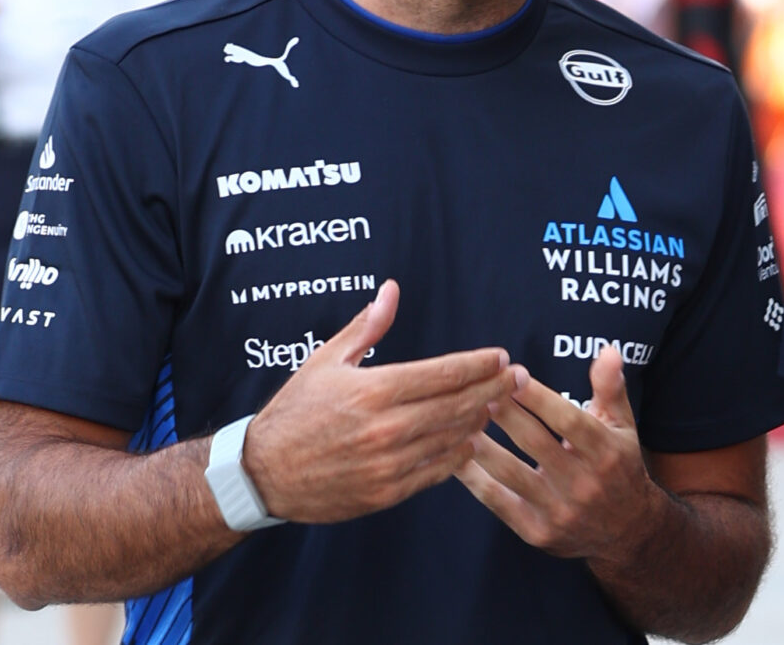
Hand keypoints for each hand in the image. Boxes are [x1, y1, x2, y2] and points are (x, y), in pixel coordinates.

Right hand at [242, 281, 515, 524]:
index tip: (502, 358)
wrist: (263, 473)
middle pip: (458, 405)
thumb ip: (366, 327)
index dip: (480, 365)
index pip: (445, 374)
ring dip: (480, 421)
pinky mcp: (386, 493)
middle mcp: (386, 428)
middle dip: (494, 389)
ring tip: (500, 406)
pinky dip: (457, 456)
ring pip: (452, 439)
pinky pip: (435, 472)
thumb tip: (391, 290)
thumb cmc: (295, 411)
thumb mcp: (326, 360)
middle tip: (520, 378)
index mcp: (374, 390)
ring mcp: (388, 464)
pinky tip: (470, 441)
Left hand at [457, 344, 671, 564]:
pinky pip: (499, 502)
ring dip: (482, 446)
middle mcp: (584, 483)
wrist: (626, 532)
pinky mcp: (537, 531)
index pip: (568, 420)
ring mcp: (560, 511)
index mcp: (605, 452)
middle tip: (478, 391)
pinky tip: (456, 458)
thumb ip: (611, 387)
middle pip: (535, 443)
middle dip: (504, 413)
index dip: (539, 397)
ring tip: (459, 421)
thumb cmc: (618, 466)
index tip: (514, 374)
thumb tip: (607, 350)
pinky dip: (475, 480)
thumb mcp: (623, 426)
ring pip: (511, 474)